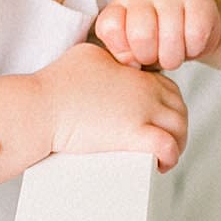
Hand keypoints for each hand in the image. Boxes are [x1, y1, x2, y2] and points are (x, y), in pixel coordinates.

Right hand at [31, 41, 189, 171]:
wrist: (40, 106)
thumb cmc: (56, 84)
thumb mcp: (87, 56)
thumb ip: (109, 57)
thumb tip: (114, 64)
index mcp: (137, 74)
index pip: (168, 90)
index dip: (168, 107)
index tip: (158, 122)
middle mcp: (145, 90)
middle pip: (179, 109)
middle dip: (177, 127)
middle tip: (165, 143)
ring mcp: (141, 112)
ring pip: (179, 128)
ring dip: (177, 144)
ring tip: (164, 158)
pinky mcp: (131, 135)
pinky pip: (166, 145)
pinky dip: (170, 155)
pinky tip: (161, 164)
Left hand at [92, 0, 220, 70]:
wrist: (194, 30)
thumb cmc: (157, 44)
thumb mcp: (132, 52)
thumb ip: (122, 56)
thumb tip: (131, 62)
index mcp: (120, 7)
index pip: (110, 27)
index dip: (122, 52)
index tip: (132, 58)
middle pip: (141, 35)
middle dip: (150, 57)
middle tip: (156, 57)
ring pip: (170, 38)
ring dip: (173, 58)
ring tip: (173, 54)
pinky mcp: (199, 0)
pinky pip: (196, 35)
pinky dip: (194, 49)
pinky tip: (191, 44)